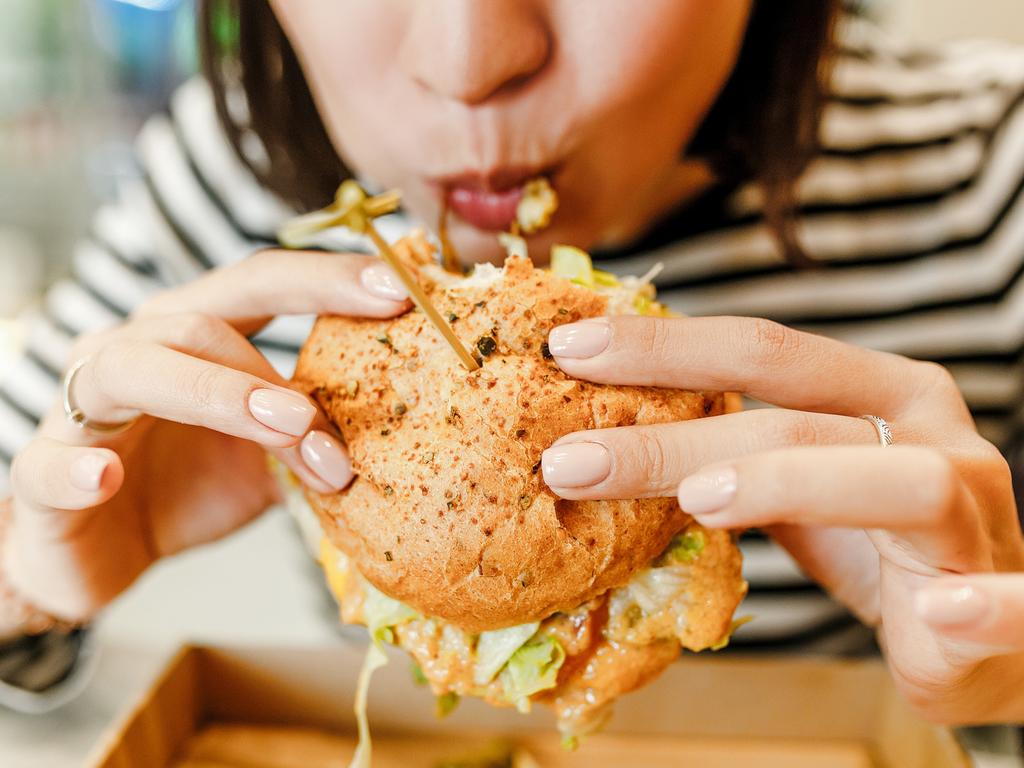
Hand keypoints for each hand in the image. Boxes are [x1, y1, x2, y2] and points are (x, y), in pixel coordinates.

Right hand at [4, 250, 409, 623]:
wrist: (100, 551)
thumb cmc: (189, 485)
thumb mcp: (270, 455)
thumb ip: (317, 431)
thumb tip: (404, 426)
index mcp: (196, 335)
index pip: (260, 285)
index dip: (325, 279)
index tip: (399, 289)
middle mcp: (138, 349)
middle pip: (201, 316)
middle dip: (276, 355)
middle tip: (333, 401)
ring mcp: (85, 406)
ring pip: (137, 370)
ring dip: (219, 398)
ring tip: (286, 431)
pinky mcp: (43, 473)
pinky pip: (51, 463)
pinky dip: (77, 469)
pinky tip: (105, 479)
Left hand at [541, 315, 1023, 723]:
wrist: (982, 622)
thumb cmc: (873, 537)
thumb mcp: (793, 484)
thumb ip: (727, 454)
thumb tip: (600, 438)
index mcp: (875, 387)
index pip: (760, 350)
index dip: (664, 347)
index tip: (567, 351)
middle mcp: (926, 428)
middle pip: (794, 415)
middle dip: (673, 438)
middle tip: (571, 461)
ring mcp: (973, 505)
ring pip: (892, 481)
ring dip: (790, 486)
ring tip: (697, 504)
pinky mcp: (1005, 591)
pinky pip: (1007, 600)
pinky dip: (980, 608)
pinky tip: (933, 614)